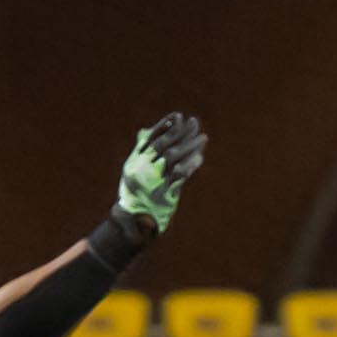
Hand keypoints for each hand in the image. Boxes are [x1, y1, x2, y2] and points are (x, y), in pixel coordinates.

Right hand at [114, 113, 207, 230]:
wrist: (132, 220)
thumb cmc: (134, 193)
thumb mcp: (132, 170)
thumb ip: (141, 151)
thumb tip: (146, 131)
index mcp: (135, 161)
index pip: (151, 138)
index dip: (164, 125)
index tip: (178, 116)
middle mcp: (143, 168)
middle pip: (164, 145)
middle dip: (180, 132)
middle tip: (194, 122)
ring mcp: (153, 181)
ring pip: (174, 157)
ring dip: (190, 146)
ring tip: (203, 137)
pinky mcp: (164, 194)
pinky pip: (180, 176)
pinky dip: (191, 165)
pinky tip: (200, 158)